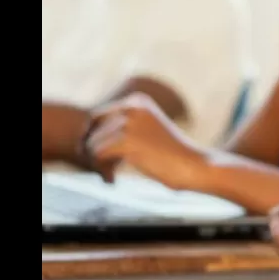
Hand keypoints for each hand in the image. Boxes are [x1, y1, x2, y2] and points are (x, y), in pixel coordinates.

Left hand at [84, 93, 209, 189]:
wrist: (194, 165)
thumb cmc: (172, 155)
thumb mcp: (147, 130)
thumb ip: (122, 128)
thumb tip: (84, 141)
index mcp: (138, 100)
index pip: (97, 117)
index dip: (94, 138)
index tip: (101, 157)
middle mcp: (132, 106)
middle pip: (91, 129)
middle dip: (91, 149)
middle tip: (102, 168)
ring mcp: (129, 122)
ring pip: (92, 145)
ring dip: (98, 164)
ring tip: (112, 176)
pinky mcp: (127, 141)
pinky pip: (97, 157)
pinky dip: (102, 171)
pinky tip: (113, 180)